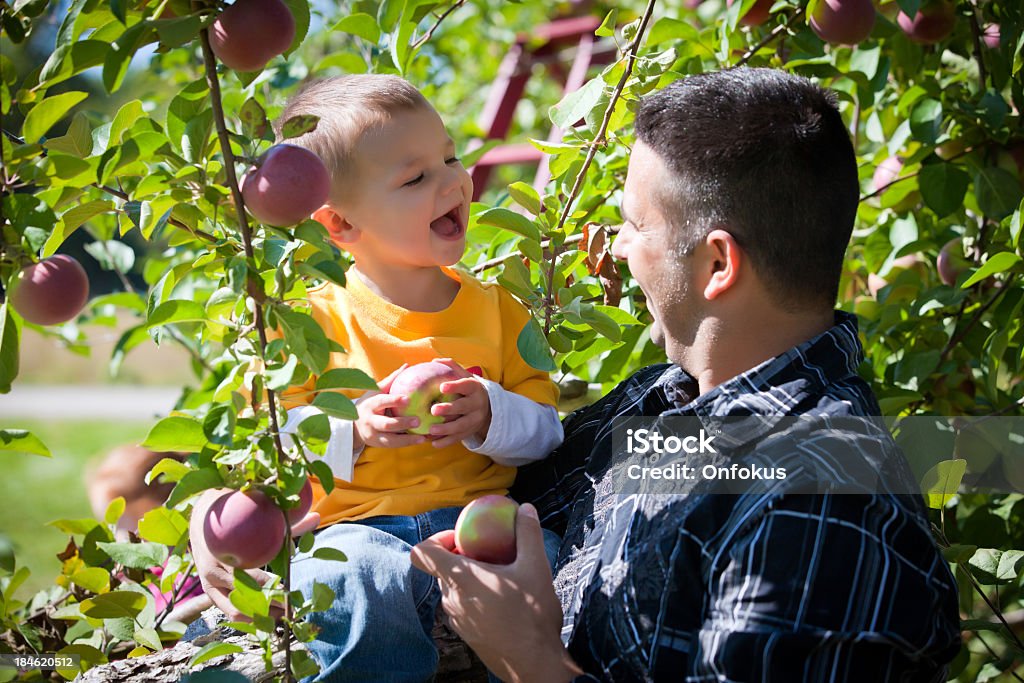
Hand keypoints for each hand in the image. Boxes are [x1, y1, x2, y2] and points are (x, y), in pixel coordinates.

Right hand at [189, 488, 319, 621]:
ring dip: (260, 618)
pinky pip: (230, 612)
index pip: (253, 577)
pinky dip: (250, 618)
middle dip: (269, 607)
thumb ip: (287, 524)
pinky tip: (268, 619)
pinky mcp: (211, 594)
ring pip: (235, 611)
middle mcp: (215, 573)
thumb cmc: (238, 525)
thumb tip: (317, 517)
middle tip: (290, 610)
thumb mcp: (258, 522)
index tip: (290, 592)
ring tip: (282, 618)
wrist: (202, 525)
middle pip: (245, 598)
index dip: (273, 588)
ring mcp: (210, 586)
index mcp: (227, 554)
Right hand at [354, 364, 426, 449]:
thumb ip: (392, 380)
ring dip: (407, 439)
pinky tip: (421, 440)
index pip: (381, 402)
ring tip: (422, 437)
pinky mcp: (379, 444)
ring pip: (390, 439)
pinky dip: (407, 443)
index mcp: (370, 405)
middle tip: (418, 420)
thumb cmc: (370, 402)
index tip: (408, 399)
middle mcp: (370, 421)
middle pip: (386, 424)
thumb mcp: (376, 391)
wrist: (353, 425)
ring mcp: (373, 435)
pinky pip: (394, 445)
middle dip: (402, 423)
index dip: (394, 400)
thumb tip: (407, 365)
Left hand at [410, 504, 581, 682]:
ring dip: (470, 579)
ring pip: (453, 589)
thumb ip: (529, 534)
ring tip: (500, 577)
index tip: (461, 538)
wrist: (534, 665)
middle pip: (441, 569)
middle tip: (489, 553)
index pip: (422, 553)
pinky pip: (463, 607)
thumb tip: (525, 508)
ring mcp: (457, 620)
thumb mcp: (536, 567)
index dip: (436, 539)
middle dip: (461, 557)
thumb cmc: (532, 615)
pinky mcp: (466, 635)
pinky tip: (503, 601)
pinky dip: (475, 598)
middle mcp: (451, 599)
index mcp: (459, 578)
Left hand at [427, 358, 491, 447]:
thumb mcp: (466, 377)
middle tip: (433, 410)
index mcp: (475, 388)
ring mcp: (475, 420)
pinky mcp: (471, 432)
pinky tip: (434, 443)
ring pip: (461, 425)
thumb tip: (434, 360)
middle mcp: (477, 404)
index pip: (466, 386)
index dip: (455, 387)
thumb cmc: (469, 390)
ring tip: (431, 430)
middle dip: (449, 409)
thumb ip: (452, 367)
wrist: (489, 409)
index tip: (442, 387)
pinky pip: (458, 438)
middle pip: (464, 407)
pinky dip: (446, 441)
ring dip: (446, 428)